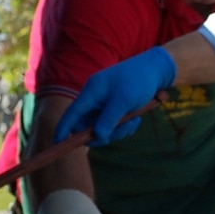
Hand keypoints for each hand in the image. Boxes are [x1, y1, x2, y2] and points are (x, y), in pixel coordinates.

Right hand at [57, 48, 175, 145]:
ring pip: (103, 129)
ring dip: (118, 130)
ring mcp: (104, 105)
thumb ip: (109, 118)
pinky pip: (114, 127)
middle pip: (87, 126)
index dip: (63, 128)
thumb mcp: (124, 100)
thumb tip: (97, 136)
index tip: (58, 143)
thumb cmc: (138, 80)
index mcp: (91, 92)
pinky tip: (136, 118)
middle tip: (119, 132)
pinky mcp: (114, 110)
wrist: (156, 70)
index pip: (72, 113)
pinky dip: (125, 126)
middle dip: (103, 133)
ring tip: (134, 120)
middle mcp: (95, 99)